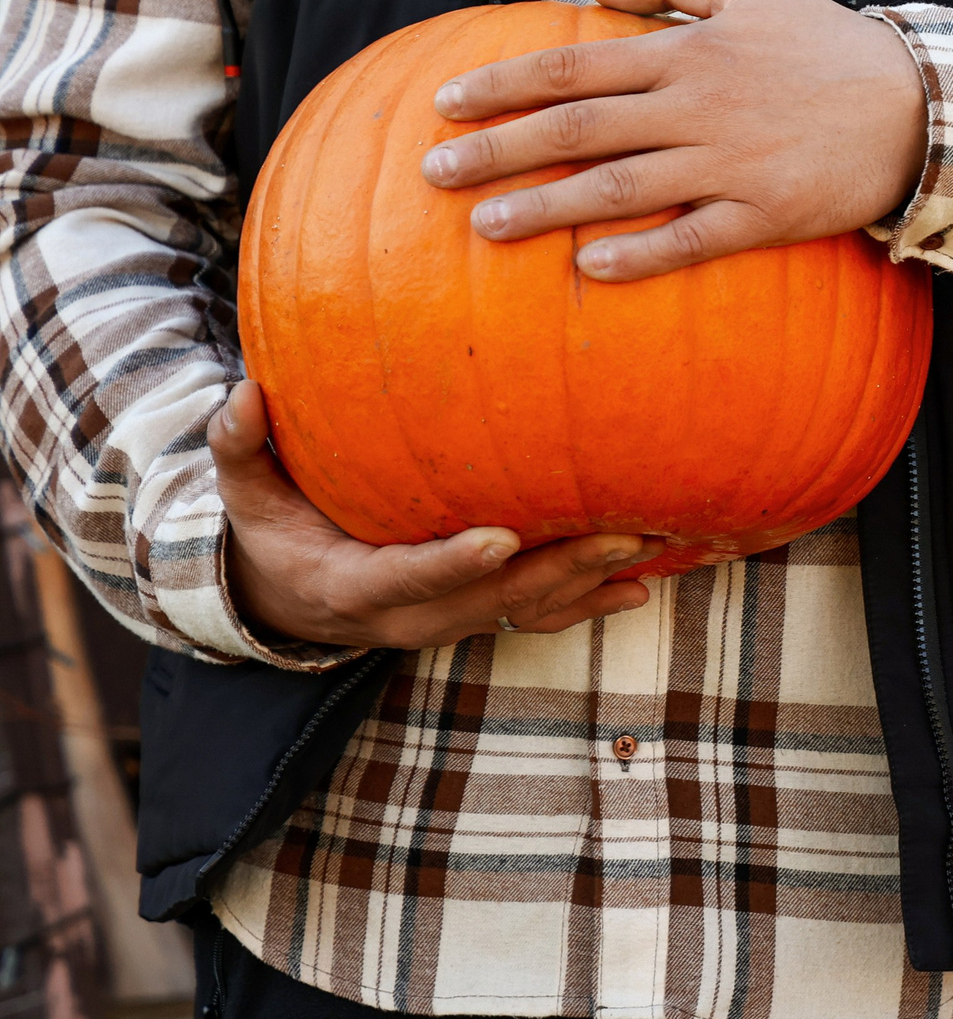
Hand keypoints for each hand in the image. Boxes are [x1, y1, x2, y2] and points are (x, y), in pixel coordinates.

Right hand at [213, 381, 661, 649]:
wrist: (288, 601)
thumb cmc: (273, 533)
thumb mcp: (244, 495)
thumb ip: (239, 447)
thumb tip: (243, 395)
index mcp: (353, 587)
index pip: (406, 578)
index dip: (453, 563)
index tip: (501, 539)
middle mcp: (411, 618)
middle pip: (492, 600)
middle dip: (559, 568)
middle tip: (621, 531)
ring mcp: (450, 623)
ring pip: (526, 611)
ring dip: (588, 583)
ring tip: (646, 548)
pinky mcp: (476, 619)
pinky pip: (539, 618)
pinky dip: (589, 604)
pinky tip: (641, 585)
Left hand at [420, 0, 927, 281]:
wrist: (918, 106)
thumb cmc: (829, 45)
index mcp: (686, 51)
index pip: (574, 65)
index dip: (504, 84)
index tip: (445, 103)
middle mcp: (696, 106)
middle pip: (578, 127)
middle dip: (499, 150)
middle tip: (433, 174)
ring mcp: (729, 164)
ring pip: (619, 187)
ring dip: (546, 207)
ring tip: (485, 226)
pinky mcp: (765, 214)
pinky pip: (692, 239)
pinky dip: (639, 254)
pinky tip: (589, 270)